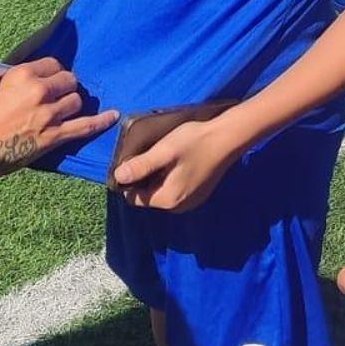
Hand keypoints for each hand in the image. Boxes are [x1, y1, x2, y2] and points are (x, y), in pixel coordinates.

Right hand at [0, 57, 116, 181]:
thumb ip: (21, 78)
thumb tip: (41, 76)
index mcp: (22, 73)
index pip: (54, 64)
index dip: (55, 73)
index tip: (52, 81)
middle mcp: (38, 90)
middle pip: (69, 80)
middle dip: (65, 87)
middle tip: (58, 96)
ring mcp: (47, 114)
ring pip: (76, 101)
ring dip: (71, 105)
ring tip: (62, 111)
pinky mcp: (53, 136)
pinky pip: (85, 125)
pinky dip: (101, 121)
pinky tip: (113, 116)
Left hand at [112, 118, 240, 212]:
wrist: (227, 138)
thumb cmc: (194, 142)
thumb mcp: (164, 151)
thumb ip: (140, 166)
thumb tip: (117, 177)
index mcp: (168, 200)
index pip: (134, 198)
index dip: (130, 180)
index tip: (136, 160)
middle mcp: (178, 207)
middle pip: (147, 196)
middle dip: (145, 178)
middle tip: (152, 155)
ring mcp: (190, 202)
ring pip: (160, 192)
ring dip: (158, 177)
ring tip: (166, 157)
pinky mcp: (198, 195)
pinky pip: (174, 190)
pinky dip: (170, 178)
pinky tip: (178, 162)